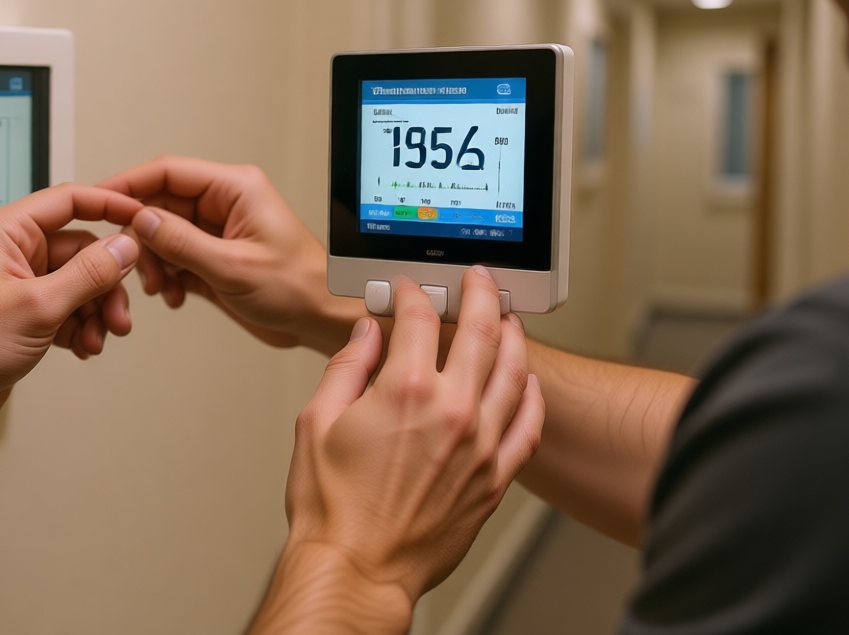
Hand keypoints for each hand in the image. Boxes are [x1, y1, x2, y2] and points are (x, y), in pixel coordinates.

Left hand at [0, 183, 143, 429]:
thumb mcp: (38, 306)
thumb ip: (88, 273)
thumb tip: (124, 246)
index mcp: (5, 232)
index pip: (69, 201)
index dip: (109, 206)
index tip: (141, 220)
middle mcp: (10, 251)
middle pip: (80, 250)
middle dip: (105, 284)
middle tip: (118, 316)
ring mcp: (16, 283)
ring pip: (77, 283)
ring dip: (95, 311)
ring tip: (98, 339)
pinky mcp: (21, 313)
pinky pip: (65, 308)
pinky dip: (80, 326)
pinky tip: (82, 347)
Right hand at [99, 156, 365, 353]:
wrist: (322, 319)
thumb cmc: (300, 288)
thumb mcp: (234, 267)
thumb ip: (182, 242)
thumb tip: (141, 220)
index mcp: (236, 188)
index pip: (168, 172)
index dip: (130, 184)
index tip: (100, 201)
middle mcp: (224, 203)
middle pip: (159, 204)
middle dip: (143, 238)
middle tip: (136, 268)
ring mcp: (218, 230)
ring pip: (163, 234)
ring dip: (154, 262)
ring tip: (162, 289)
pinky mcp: (214, 255)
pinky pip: (174, 256)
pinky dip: (167, 276)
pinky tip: (176, 296)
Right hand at [249, 269, 544, 633]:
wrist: (358, 568)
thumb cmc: (333, 508)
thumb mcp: (316, 422)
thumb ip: (346, 368)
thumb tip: (365, 336)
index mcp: (405, 391)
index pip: (420, 319)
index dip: (412, 294)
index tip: (407, 290)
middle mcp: (452, 412)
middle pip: (481, 332)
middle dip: (479, 295)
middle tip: (477, 280)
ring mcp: (481, 445)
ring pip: (513, 372)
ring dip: (512, 336)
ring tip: (507, 318)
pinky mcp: (495, 478)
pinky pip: (528, 426)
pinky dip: (531, 397)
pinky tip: (526, 382)